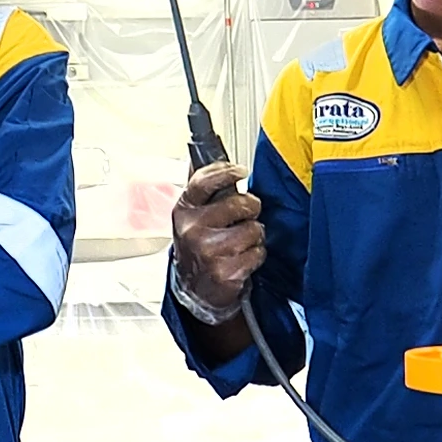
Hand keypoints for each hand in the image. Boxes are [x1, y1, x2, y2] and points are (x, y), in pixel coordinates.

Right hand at [168, 162, 263, 326]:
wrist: (194, 289)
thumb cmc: (198, 245)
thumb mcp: (193, 214)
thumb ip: (204, 187)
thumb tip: (210, 152)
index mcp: (184, 210)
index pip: (205, 181)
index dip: (227, 172)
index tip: (241, 171)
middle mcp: (192, 229)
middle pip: (240, 203)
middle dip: (250, 208)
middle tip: (246, 215)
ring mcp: (208, 251)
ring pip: (253, 229)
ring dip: (254, 236)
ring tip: (241, 242)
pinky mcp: (224, 272)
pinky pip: (257, 253)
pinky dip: (255, 255)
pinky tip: (241, 259)